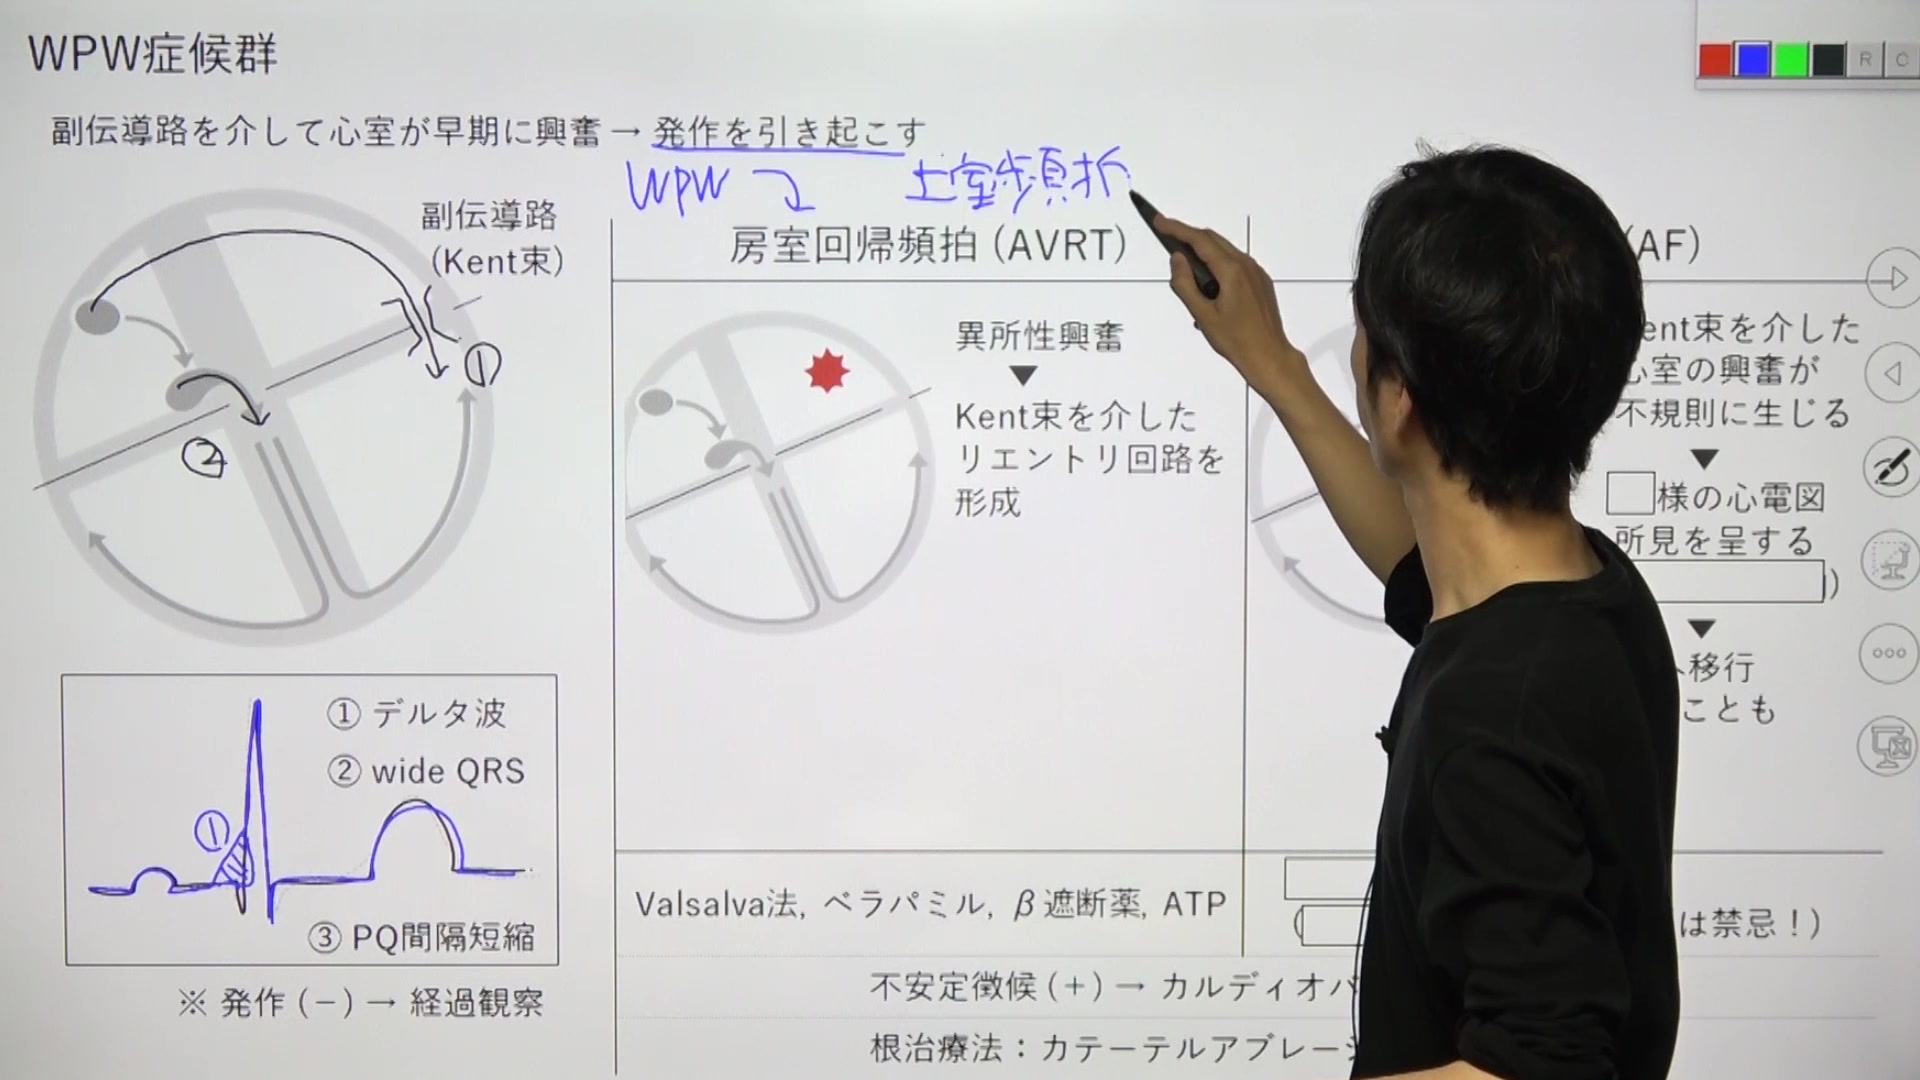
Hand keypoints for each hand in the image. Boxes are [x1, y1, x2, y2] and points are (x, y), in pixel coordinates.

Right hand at [1157, 216, 1306, 395]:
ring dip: (1203, 252)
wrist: (1269, 356)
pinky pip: (1235, 264)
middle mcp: (1247, 266)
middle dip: (1188, 236)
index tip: (1160, 221)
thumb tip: (1177, 259)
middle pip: (1213, 240)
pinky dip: (1218, 265)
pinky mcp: (1260, 282)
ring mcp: (1256, 273)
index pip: (1199, 241)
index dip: (1177, 229)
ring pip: (1224, 251)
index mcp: (1232, 271)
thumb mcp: (1203, 315)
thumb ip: (1185, 285)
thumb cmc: (1237, 340)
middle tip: (1167, 236)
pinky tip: (1208, 287)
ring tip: (1186, 269)